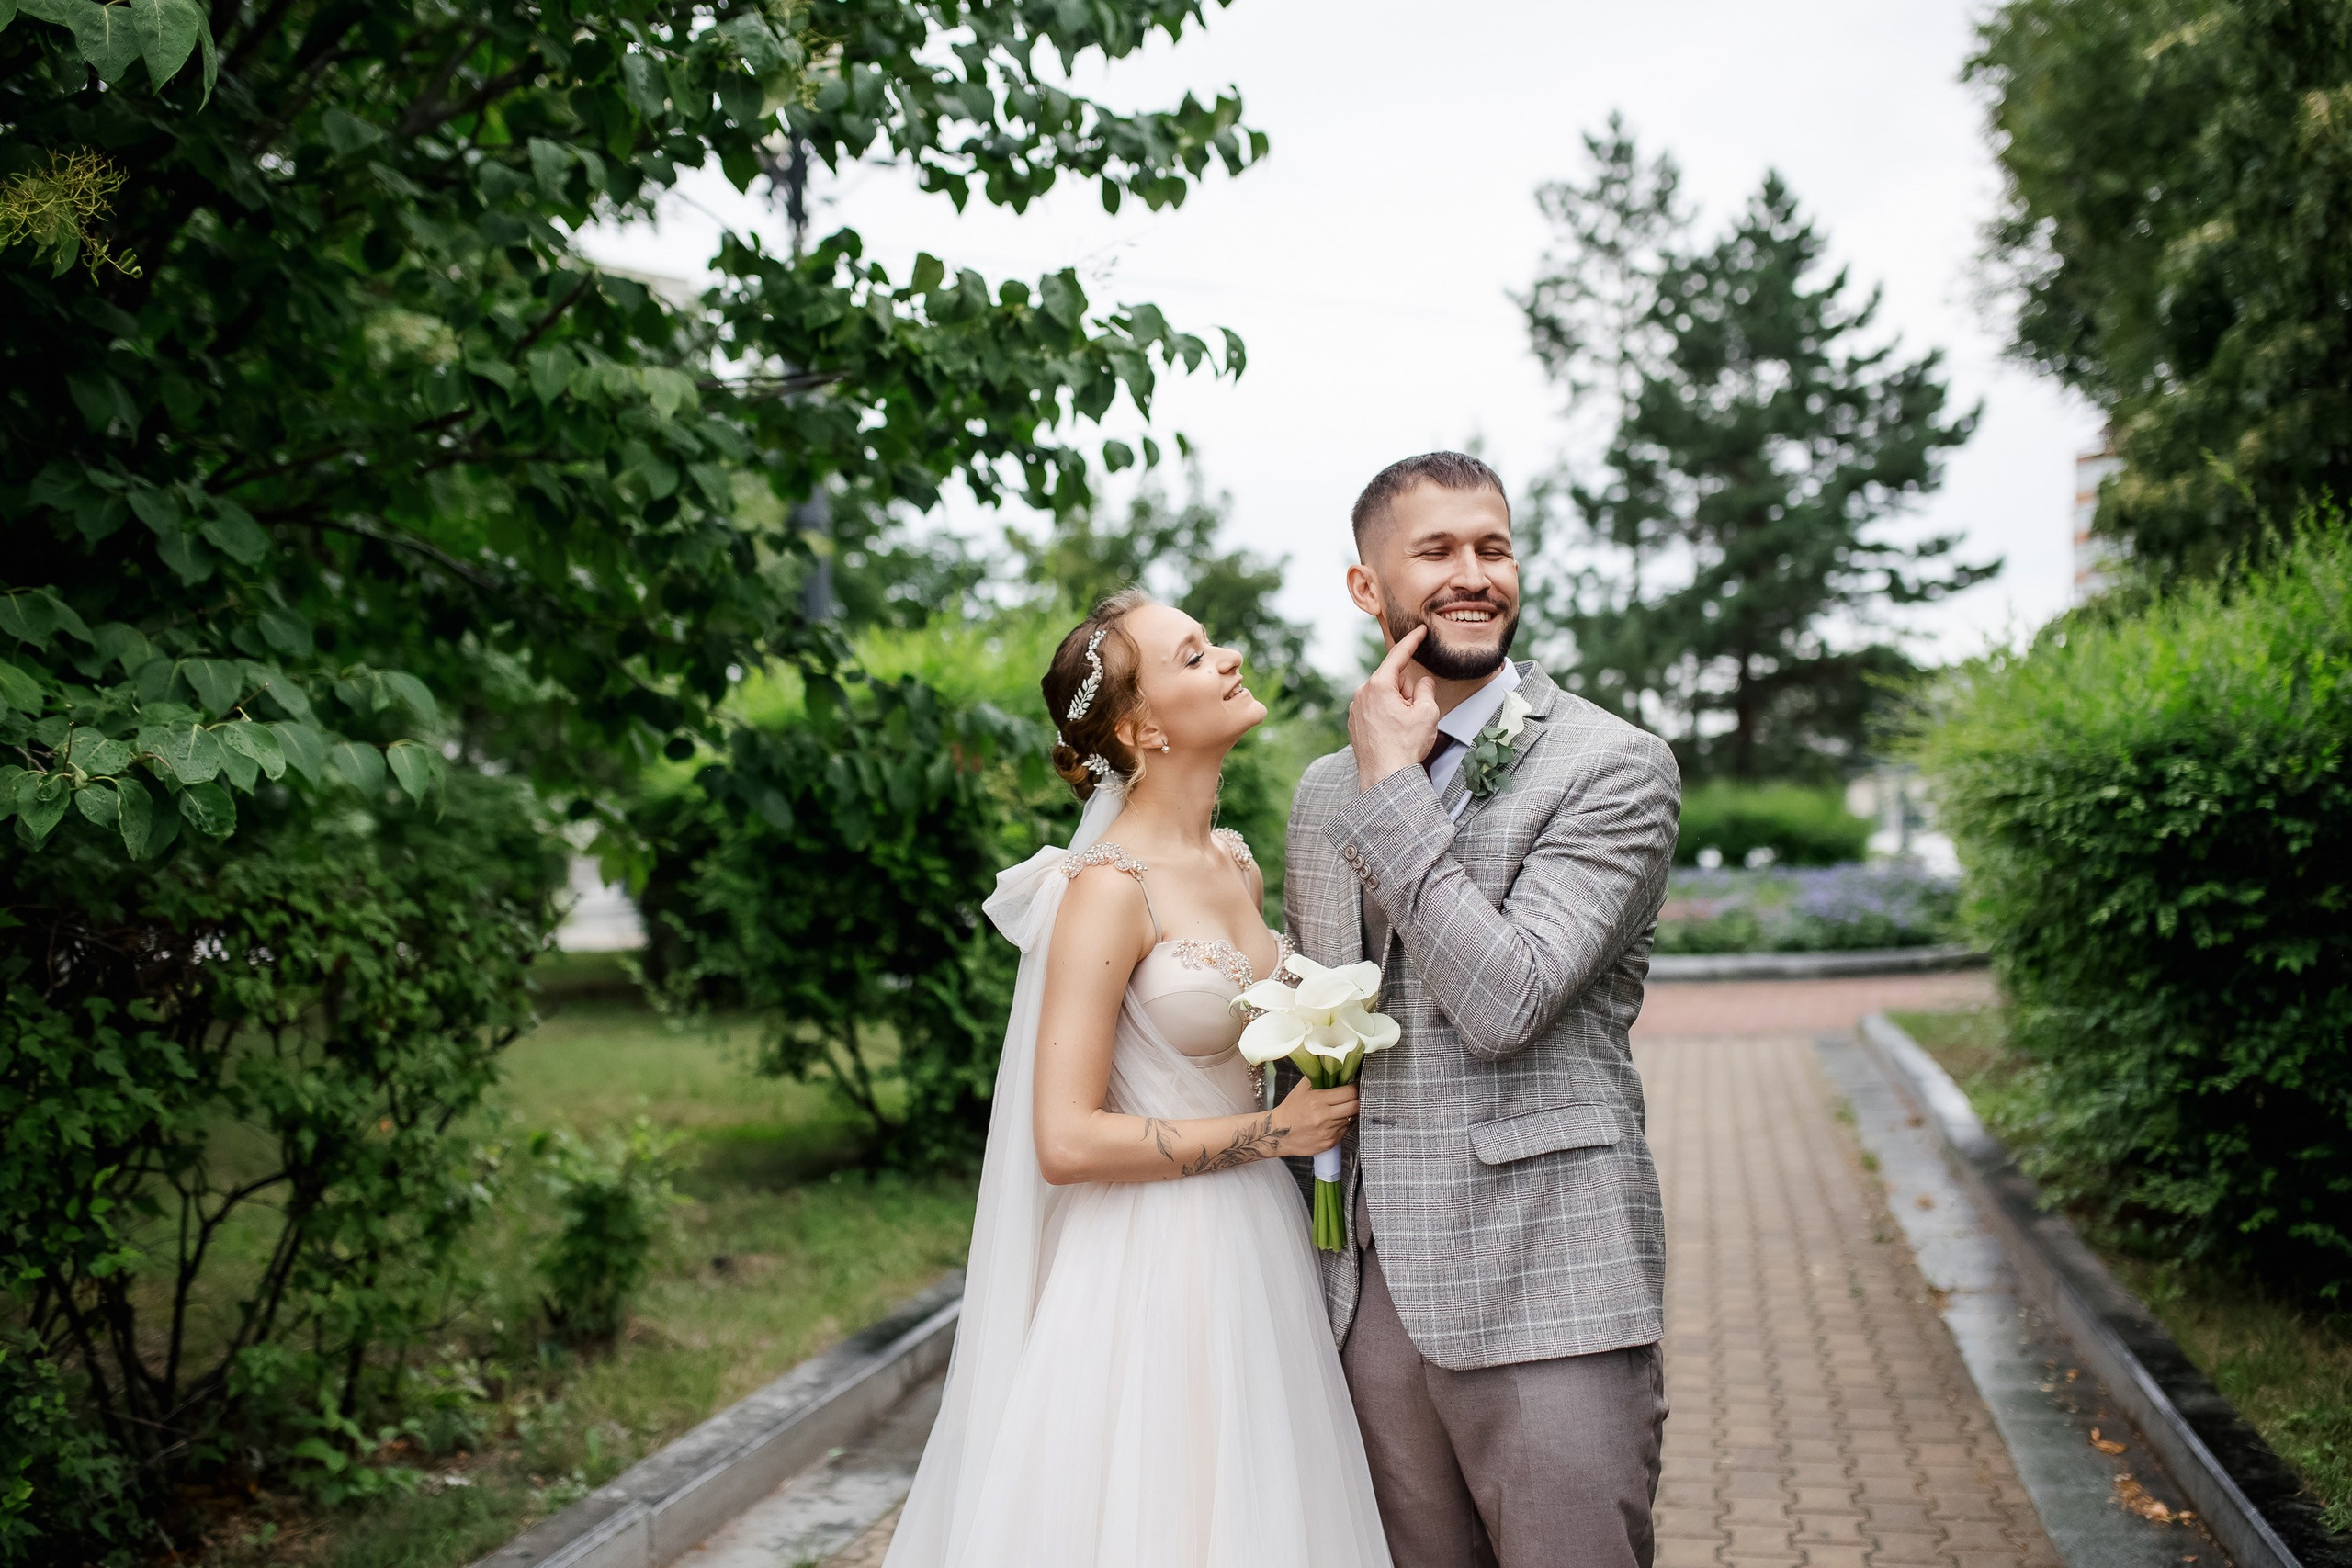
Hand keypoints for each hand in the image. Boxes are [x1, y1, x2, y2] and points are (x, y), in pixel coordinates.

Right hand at [1274, 1078, 1358, 1156]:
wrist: (1278, 1134)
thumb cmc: (1290, 1109)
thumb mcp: (1301, 1089)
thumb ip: (1317, 1077)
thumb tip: (1333, 1067)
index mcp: (1318, 1100)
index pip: (1349, 1092)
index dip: (1356, 1087)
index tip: (1357, 1084)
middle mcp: (1324, 1117)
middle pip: (1355, 1106)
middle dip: (1358, 1099)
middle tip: (1356, 1095)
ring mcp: (1328, 1131)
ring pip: (1351, 1118)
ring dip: (1350, 1112)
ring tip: (1342, 1108)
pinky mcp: (1330, 1143)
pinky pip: (1345, 1131)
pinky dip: (1343, 1124)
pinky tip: (1335, 1120)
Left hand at [1349, 625, 1440, 791]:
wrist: (1384, 778)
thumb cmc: (1405, 746)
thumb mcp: (1427, 713)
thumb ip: (1427, 689)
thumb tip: (1422, 682)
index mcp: (1379, 685)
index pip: (1398, 655)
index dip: (1412, 641)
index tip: (1420, 629)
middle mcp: (1362, 693)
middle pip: (1394, 680)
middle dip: (1408, 692)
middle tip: (1414, 716)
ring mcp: (1355, 709)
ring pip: (1385, 697)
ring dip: (1397, 706)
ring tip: (1402, 730)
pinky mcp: (1354, 723)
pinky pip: (1376, 711)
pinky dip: (1387, 717)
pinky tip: (1392, 736)